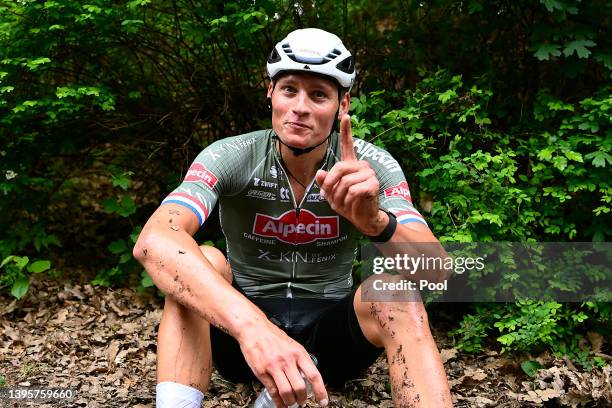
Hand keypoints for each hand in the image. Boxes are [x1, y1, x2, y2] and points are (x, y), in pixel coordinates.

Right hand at [238, 321, 327, 406]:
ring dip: (290, 402)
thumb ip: (299, 359)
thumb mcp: (292, 345)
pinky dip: (278, 401)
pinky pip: (273, 391)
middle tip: (302, 402)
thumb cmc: (272, 336)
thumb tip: (307, 376)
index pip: (314, 375)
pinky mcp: (262, 371)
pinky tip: (280, 404)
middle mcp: (288, 360)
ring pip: (286, 392)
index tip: (323, 401)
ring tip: (290, 403)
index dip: (320, 391)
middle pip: (300, 387)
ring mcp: (274, 366)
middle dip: (302, 399)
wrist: (253, 328)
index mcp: (298, 353)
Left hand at [316, 114, 385, 235]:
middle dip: (330, 185)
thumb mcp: (331, 193)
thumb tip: (321, 173)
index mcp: (351, 165)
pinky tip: (353, 205)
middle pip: (339, 168)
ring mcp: (369, 174)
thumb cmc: (347, 203)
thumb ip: (325, 182)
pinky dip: (347, 201)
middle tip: (328, 197)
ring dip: (338, 197)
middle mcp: (361, 166)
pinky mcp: (373, 184)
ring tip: (343, 203)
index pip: (347, 144)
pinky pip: (352, 191)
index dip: (346, 130)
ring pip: (344, 182)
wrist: (363, 218)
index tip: (345, 115)